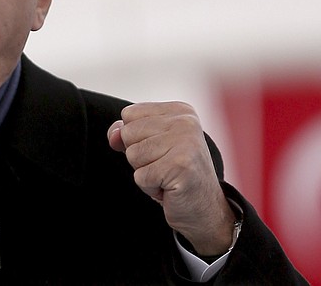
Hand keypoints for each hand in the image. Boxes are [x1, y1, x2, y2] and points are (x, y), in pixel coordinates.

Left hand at [107, 102, 236, 255]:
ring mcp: (185, 143)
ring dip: (145, 173)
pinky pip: (140, 176)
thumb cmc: (175, 175)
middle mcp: (185, 122)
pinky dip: (150, 187)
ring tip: (167, 176)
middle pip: (128, 133)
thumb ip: (128, 132)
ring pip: (132, 155)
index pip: (129, 114)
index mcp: (180, 111)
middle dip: (139, 156)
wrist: (205, 210)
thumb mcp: (151, 146)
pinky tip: (170, 188)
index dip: (135, 138)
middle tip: (165, 166)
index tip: (161, 150)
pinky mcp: (180, 166)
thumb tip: (114, 135)